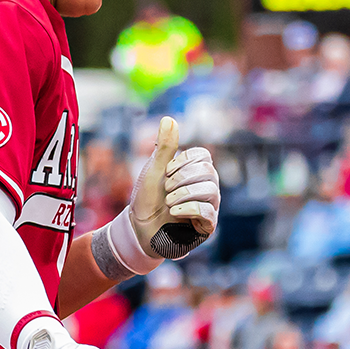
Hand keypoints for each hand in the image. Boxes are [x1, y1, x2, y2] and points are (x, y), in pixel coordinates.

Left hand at [127, 117, 220, 259]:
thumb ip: (164, 147)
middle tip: (167, 188)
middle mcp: (206, 187)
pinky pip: (208, 211)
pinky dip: (189, 208)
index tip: (167, 170)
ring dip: (184, 194)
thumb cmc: (147, 199)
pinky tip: (175, 212)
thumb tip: (169, 119)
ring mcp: (209, 206)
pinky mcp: (207, 226)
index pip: (204, 155)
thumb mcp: (153, 170)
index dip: (184, 161)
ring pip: (210, 190)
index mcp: (194, 172)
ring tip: (169, 202)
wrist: (139, 229)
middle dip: (183, 178)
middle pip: (209, 171)